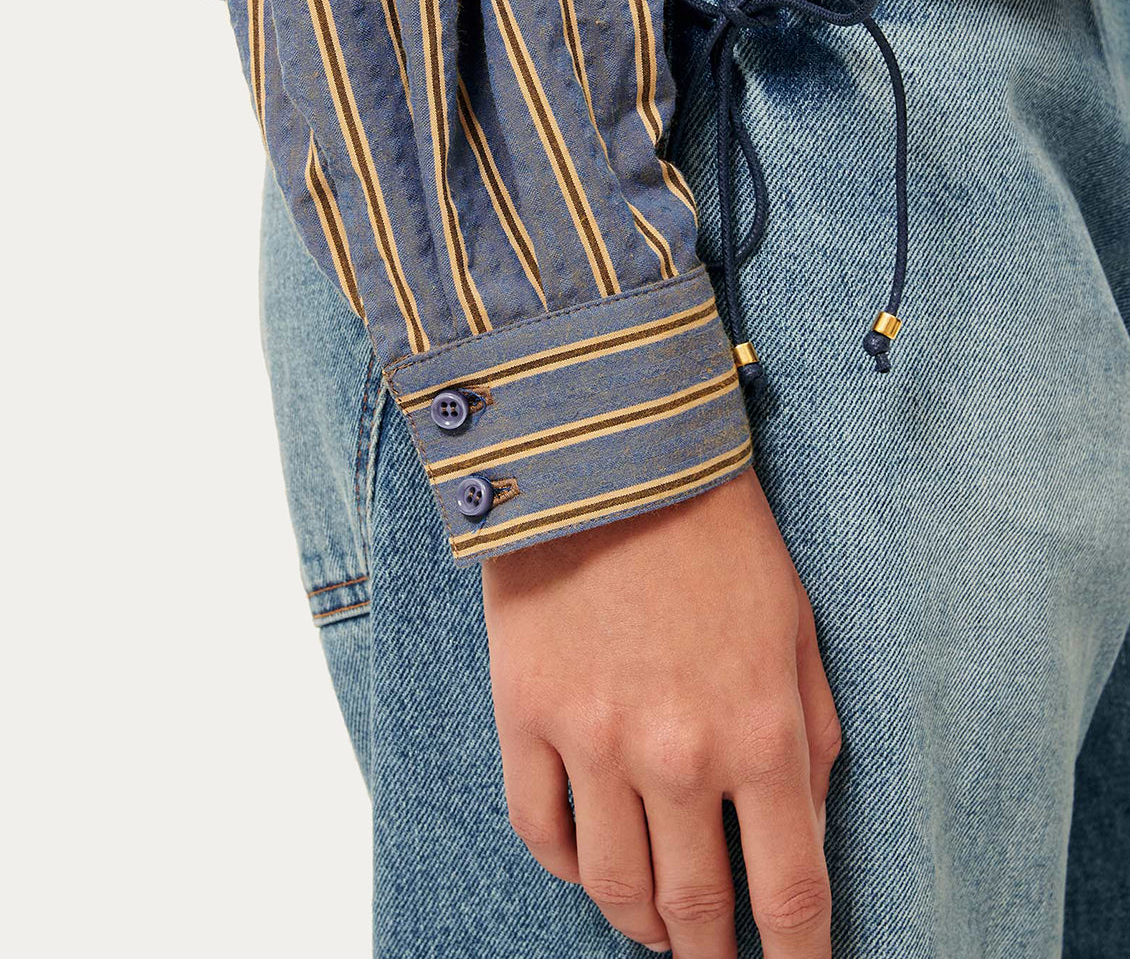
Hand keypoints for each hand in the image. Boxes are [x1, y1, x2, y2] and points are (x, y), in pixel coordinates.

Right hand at [482, 468, 840, 957]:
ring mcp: (593, 739)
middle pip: (696, 910)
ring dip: (641, 924)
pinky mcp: (526, 713)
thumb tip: (807, 830)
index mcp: (762, 733)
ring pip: (614, 886)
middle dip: (712, 955)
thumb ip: (813, 737)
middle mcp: (678, 754)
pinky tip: (590, 863)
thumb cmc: (720, 536)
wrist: (613, 454)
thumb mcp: (798, 628)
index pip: (791, 893)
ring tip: (657, 928)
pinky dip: (567, 866)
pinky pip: (540, 830)